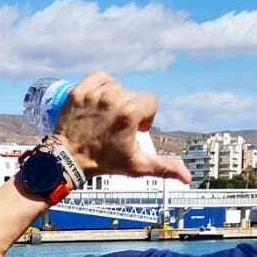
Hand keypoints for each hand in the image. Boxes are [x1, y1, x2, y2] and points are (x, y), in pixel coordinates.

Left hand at [55, 72, 191, 182]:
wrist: (68, 160)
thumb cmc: (104, 163)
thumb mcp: (136, 166)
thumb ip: (164, 167)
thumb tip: (188, 178)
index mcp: (130, 114)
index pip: (151, 102)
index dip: (146, 117)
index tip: (135, 130)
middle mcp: (113, 99)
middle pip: (134, 95)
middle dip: (131, 110)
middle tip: (118, 127)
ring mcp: (94, 94)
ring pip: (117, 87)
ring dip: (116, 99)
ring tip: (107, 117)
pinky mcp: (79, 91)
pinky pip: (99, 78)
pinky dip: (101, 86)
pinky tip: (100, 102)